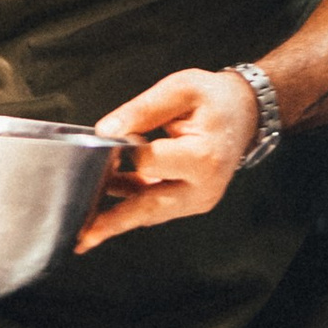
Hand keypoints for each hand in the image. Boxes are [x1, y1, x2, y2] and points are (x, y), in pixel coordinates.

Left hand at [76, 66, 257, 246]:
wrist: (245, 113)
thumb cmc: (213, 99)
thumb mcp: (180, 89)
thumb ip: (142, 109)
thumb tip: (106, 132)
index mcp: (203, 157)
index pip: (150, 162)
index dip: (124, 152)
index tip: (107, 140)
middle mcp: (204, 187)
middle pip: (150, 207)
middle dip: (113, 223)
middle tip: (82, 237)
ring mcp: (199, 200)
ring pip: (150, 213)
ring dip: (117, 219)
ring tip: (84, 227)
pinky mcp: (191, 203)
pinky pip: (156, 208)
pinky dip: (131, 207)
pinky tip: (105, 204)